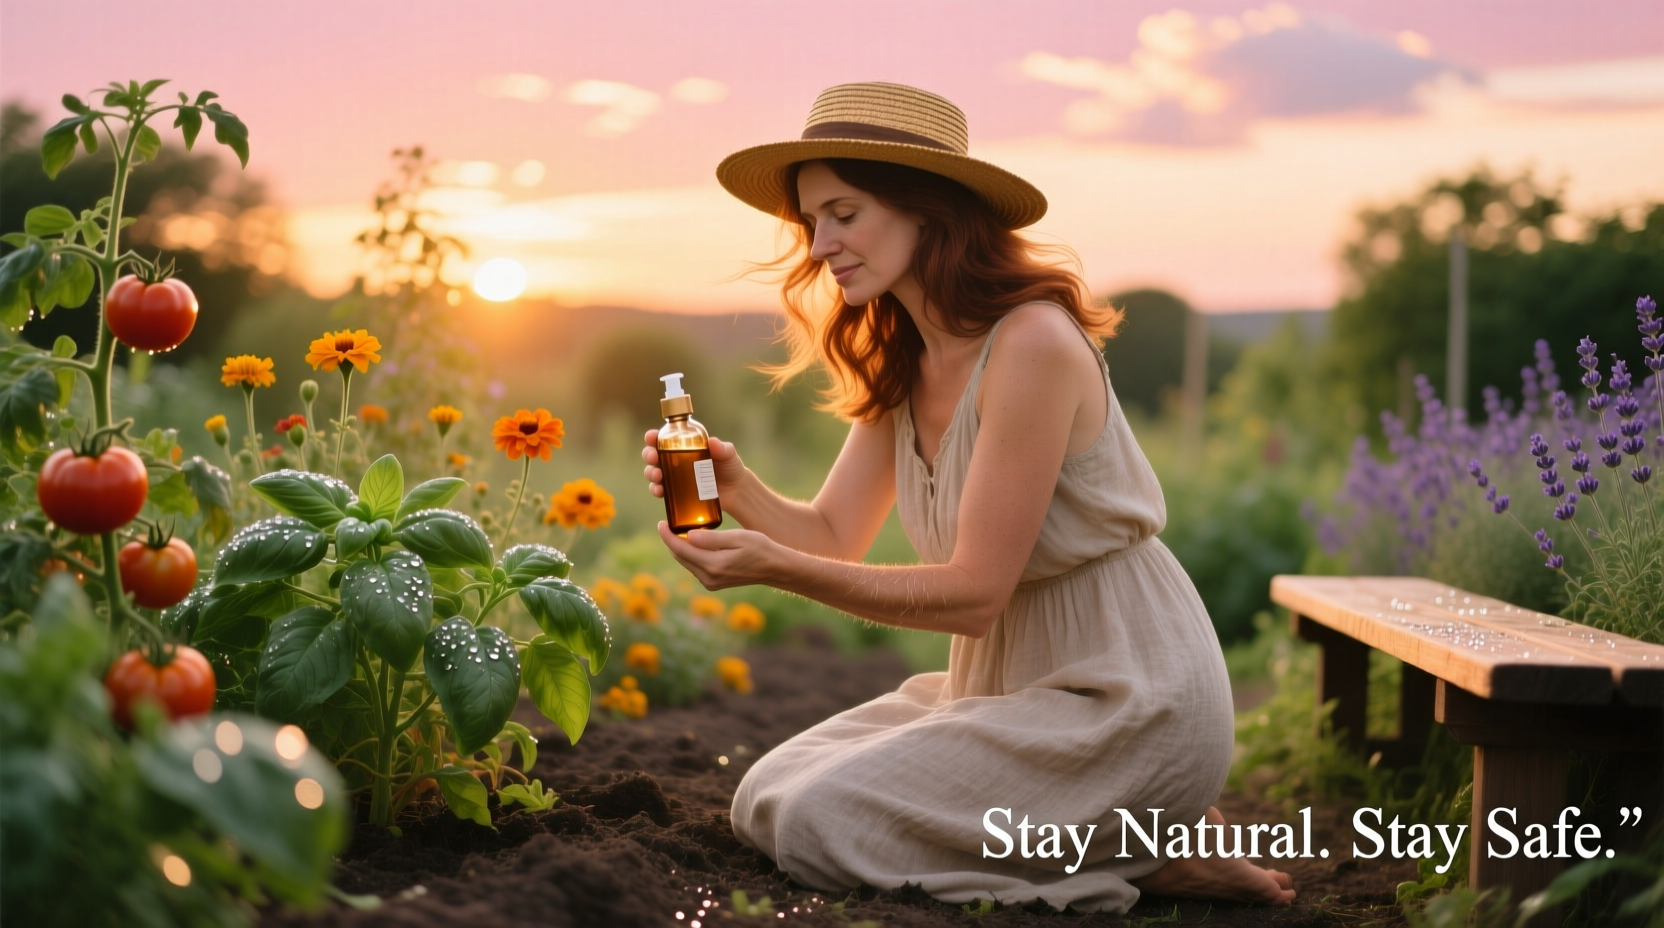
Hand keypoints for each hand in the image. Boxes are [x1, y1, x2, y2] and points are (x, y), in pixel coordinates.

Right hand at [641, 429, 746, 498]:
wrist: (736, 491)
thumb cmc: (731, 467)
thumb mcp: (728, 454)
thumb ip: (723, 448)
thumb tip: (713, 442)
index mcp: (685, 446)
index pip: (664, 439)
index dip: (653, 437)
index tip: (651, 437)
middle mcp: (676, 460)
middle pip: (654, 455)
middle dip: (648, 455)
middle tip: (653, 458)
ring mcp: (675, 477)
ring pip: (654, 473)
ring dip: (650, 473)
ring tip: (658, 476)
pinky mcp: (677, 493)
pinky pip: (661, 491)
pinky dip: (656, 490)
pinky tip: (659, 491)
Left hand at [656, 522, 781, 589]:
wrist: (775, 568)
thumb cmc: (760, 548)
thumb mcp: (738, 537)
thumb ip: (712, 538)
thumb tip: (689, 535)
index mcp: (713, 564)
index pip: (681, 549)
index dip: (668, 536)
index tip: (661, 523)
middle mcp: (709, 577)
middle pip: (680, 557)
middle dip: (671, 541)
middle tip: (667, 524)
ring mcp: (711, 582)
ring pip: (686, 562)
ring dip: (680, 548)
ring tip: (678, 530)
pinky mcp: (714, 583)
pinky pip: (695, 566)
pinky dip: (690, 554)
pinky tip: (693, 543)